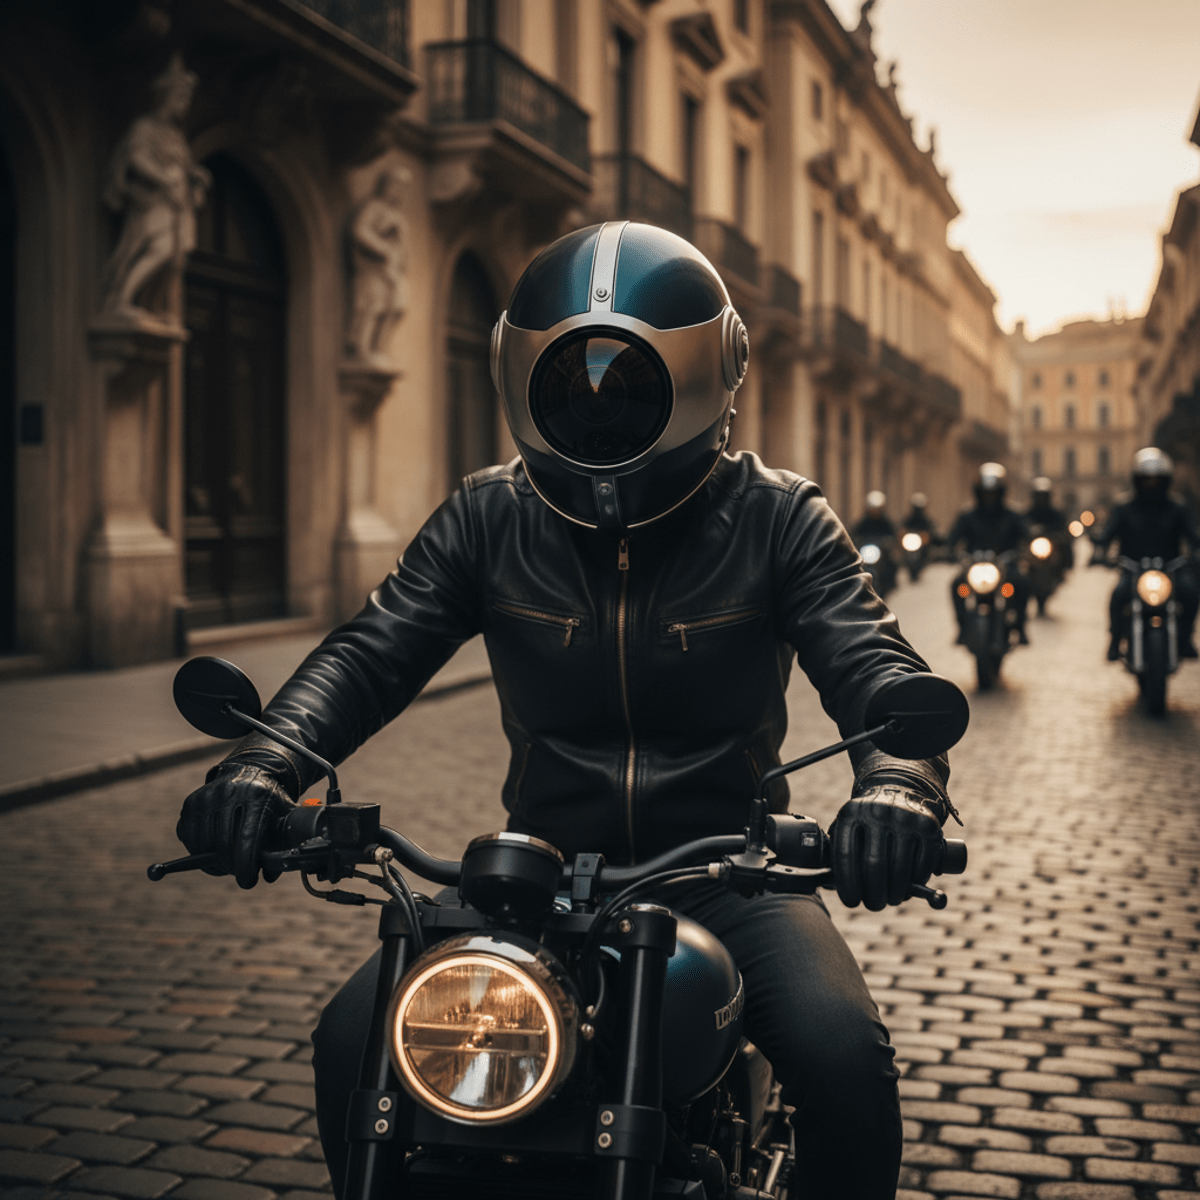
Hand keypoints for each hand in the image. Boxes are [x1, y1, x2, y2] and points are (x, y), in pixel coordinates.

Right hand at [176, 764, 294, 888]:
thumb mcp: (284, 815)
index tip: (248, 881)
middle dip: (231, 867)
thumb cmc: (269, 802)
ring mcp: (207, 797)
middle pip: (223, 844)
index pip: (247, 838)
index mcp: (257, 797)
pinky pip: (188, 837)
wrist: (250, 771)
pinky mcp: (191, 802)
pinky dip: (198, 851)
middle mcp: (229, 793)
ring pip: (203, 844)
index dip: (245, 865)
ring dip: (213, 861)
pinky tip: (213, 850)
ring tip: (227, 862)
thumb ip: (284, 844)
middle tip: (238, 872)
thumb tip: (270, 876)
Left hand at [829, 785, 944, 910]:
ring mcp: (905, 818)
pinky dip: (917, 882)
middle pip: (874, 866)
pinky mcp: (929, 827)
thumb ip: (836, 850)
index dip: (847, 884)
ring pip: (900, 869)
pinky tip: (910, 885)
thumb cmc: (867, 821)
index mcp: (851, 812)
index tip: (851, 901)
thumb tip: (828, 884)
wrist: (899, 791)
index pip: (844, 855)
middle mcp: (877, 812)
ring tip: (891, 898)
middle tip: (874, 904)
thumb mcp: (848, 825)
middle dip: (874, 894)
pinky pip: (922, 865)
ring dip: (895, 894)